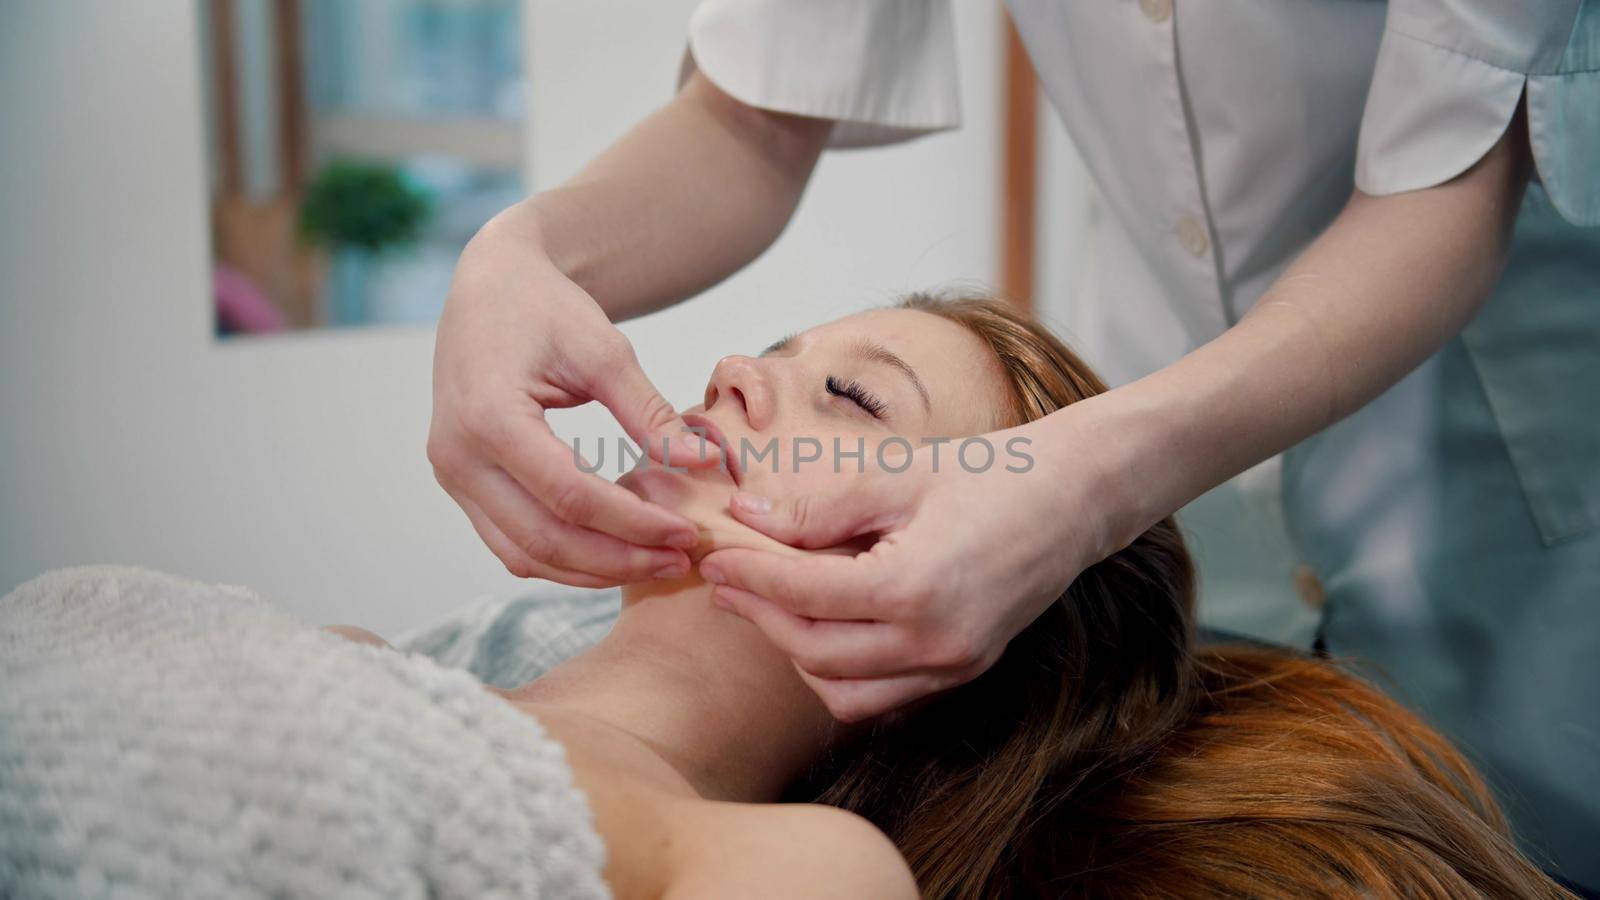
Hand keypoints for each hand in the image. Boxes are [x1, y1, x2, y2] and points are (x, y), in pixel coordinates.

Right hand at [429, 211, 714, 585]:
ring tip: (655, 564)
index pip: (571, 496)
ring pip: (524, 554)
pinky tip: (614, 553)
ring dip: (592, 570)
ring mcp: (452, 475)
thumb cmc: (546, 307)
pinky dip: (563, 558)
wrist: (490, 285)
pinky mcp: (460, 483)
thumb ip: (651, 414)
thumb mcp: (604, 351)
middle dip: (619, 559)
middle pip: (545, 538)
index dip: (634, 524)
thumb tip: (708, 464)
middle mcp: (458, 455)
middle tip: (680, 562)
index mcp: (489, 417)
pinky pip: (510, 542)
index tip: (688, 533)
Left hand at [698, 422, 1106, 720]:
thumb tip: (747, 518)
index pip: (805, 594)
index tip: (713, 557)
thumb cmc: (989, 474)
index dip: (750, 576)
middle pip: (814, 653)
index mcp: (916, 587)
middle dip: (762, 617)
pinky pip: (883, 696)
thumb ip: (819, 505)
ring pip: (844, 694)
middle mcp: (936, 642)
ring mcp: (953, 665)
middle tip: (727, 581)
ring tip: (771, 606)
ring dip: (798, 656)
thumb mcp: (898, 474)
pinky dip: (841, 673)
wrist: (1073, 496)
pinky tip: (823, 628)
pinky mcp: (963, 671)